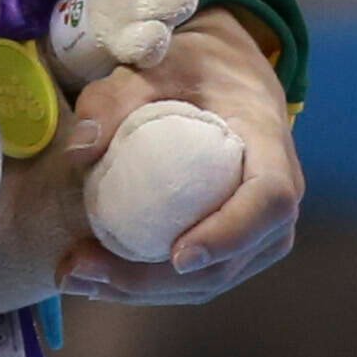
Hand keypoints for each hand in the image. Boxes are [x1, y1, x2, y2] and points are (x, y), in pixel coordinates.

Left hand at [55, 10, 301, 302]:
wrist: (228, 74)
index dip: (230, 233)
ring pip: (214, 280)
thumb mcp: (156, 64)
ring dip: (145, 291)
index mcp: (270, 142)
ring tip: (77, 276)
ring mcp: (262, 227)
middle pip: (233, 258)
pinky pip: (201, 278)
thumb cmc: (194, 66)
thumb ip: (116, 97)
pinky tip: (97, 277)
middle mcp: (279, 193)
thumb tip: (78, 151)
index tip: (178, 256)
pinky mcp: (238, 245)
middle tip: (84, 270)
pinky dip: (149, 286)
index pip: (269, 199)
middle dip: (157, 280)